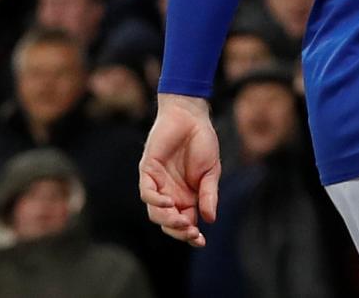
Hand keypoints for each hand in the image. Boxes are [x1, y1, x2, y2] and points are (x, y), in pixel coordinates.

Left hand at [139, 94, 220, 247]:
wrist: (191, 116)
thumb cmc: (203, 142)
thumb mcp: (211, 172)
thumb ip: (209, 195)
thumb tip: (210, 219)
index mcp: (187, 197)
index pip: (185, 223)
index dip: (191, 235)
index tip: (201, 241)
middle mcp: (170, 193)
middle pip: (168, 222)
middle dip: (179, 231)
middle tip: (191, 233)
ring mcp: (158, 183)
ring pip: (156, 212)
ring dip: (167, 220)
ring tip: (182, 221)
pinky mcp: (148, 171)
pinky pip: (147, 193)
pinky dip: (155, 201)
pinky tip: (168, 203)